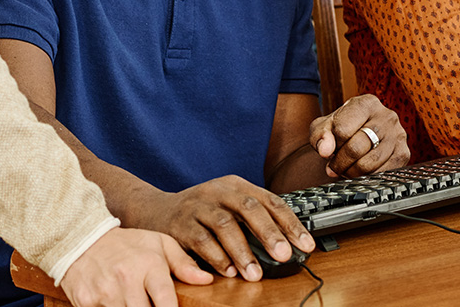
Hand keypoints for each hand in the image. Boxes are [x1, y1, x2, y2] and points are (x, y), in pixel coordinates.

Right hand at [59, 227, 209, 306]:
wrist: (82, 237)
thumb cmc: (127, 244)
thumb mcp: (158, 244)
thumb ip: (182, 263)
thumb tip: (206, 279)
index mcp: (148, 265)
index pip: (165, 302)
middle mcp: (126, 278)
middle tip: (148, 302)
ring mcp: (104, 292)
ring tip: (132, 299)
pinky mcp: (85, 301)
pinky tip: (113, 302)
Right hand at [127, 176, 314, 282]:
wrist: (154, 211)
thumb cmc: (201, 213)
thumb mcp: (228, 207)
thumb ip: (254, 222)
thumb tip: (287, 246)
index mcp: (235, 185)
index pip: (269, 200)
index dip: (290, 223)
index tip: (305, 244)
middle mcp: (217, 191)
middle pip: (248, 207)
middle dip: (268, 233)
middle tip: (283, 255)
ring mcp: (198, 205)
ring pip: (224, 225)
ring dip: (242, 251)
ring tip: (254, 273)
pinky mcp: (180, 223)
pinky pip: (200, 240)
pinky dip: (216, 257)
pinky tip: (227, 271)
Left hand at [309, 94, 408, 178]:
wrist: (361, 132)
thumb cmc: (341, 128)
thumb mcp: (324, 126)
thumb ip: (319, 135)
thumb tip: (325, 150)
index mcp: (366, 103)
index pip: (342, 130)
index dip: (331, 145)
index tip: (329, 148)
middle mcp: (386, 116)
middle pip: (356, 148)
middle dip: (339, 162)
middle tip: (333, 166)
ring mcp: (398, 135)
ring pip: (368, 164)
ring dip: (351, 172)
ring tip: (345, 169)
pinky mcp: (403, 153)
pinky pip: (382, 174)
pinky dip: (367, 178)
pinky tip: (360, 172)